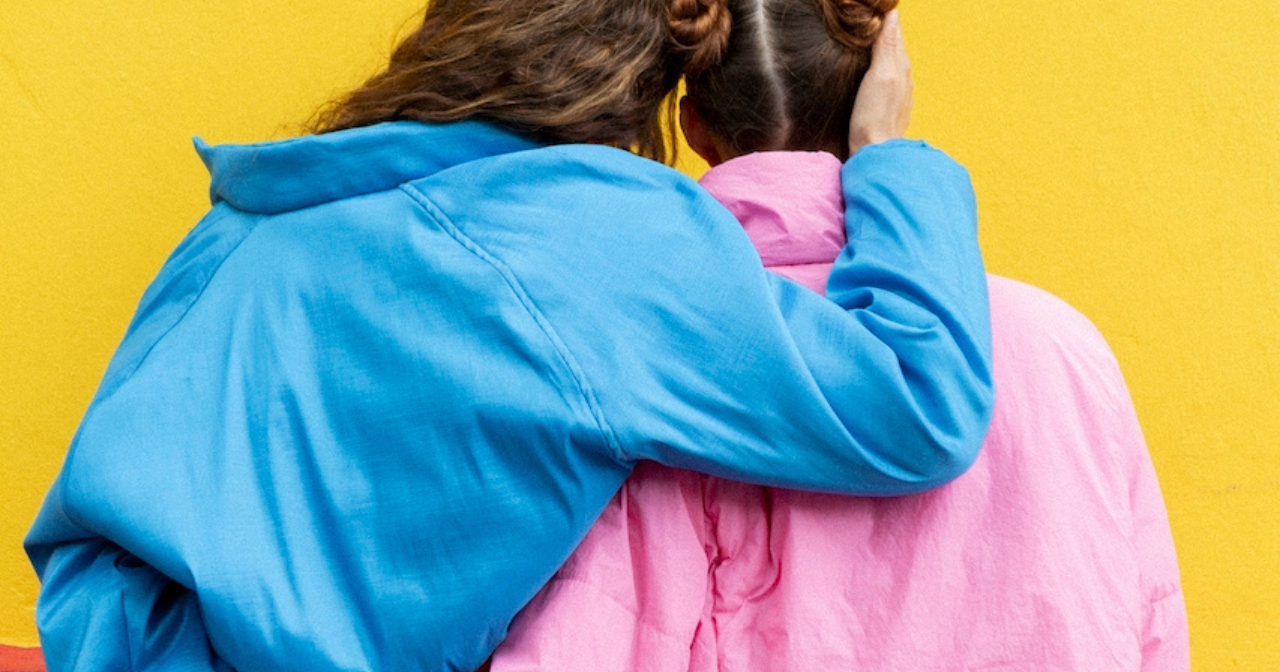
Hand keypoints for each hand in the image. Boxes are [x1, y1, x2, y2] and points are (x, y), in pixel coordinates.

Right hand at [848, 10, 912, 155]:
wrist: (874, 154)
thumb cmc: (874, 116)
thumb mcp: (880, 75)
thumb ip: (886, 47)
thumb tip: (892, 18)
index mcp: (901, 69)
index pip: (895, 37)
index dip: (888, 24)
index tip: (880, 10)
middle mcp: (903, 82)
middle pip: (895, 52)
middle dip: (887, 37)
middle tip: (876, 22)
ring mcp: (898, 99)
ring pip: (892, 68)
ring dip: (885, 55)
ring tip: (874, 44)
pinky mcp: (889, 112)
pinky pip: (887, 85)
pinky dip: (881, 73)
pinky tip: (874, 77)